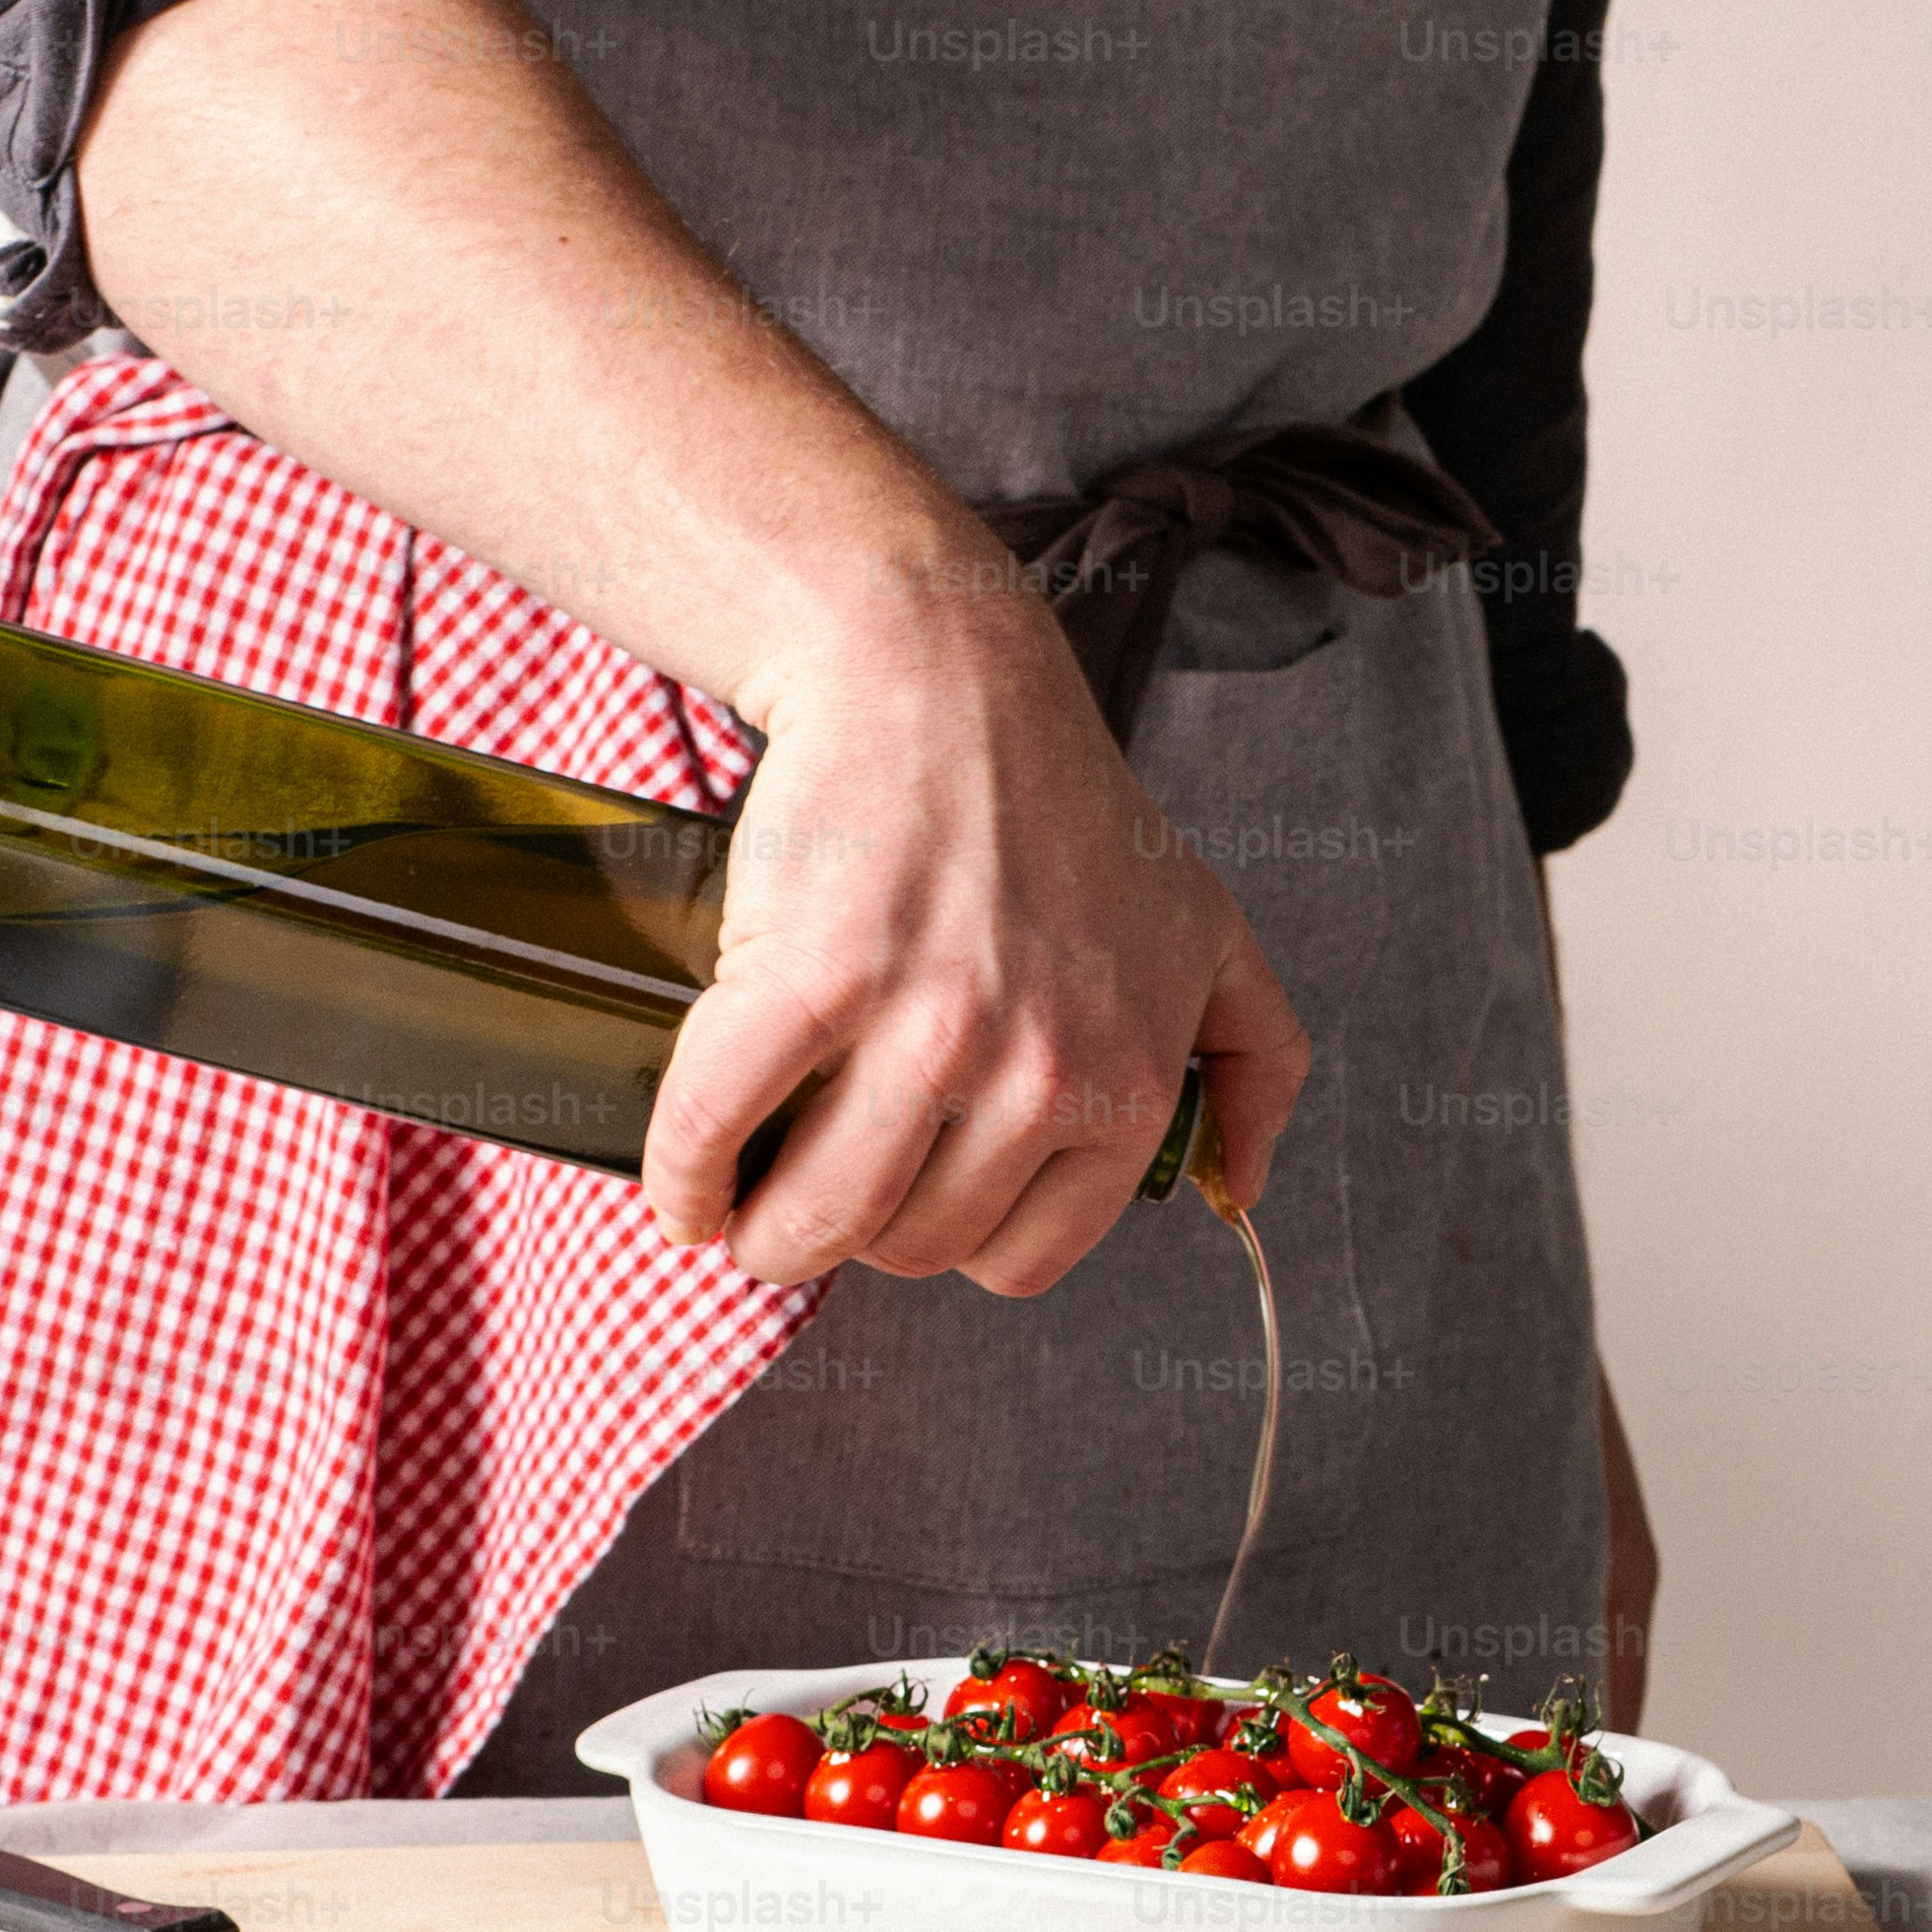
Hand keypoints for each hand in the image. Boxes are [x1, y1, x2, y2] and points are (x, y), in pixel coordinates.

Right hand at [642, 604, 1307, 1295]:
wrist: (938, 674)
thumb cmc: (1057, 799)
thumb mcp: (1204, 928)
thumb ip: (1250, 1060)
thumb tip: (1243, 1189)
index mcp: (1129, 1079)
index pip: (1025, 1257)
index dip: (951, 1243)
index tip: (906, 1208)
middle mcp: (1043, 1066)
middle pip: (916, 1247)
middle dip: (854, 1237)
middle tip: (813, 1188)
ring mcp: (930, 1026)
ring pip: (823, 1217)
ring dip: (764, 1234)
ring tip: (738, 1204)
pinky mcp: (817, 978)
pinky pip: (725, 1127)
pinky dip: (684, 1175)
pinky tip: (681, 1183)